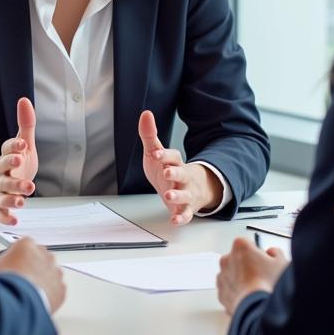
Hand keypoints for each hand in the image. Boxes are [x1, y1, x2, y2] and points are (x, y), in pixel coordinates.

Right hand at [0, 97, 38, 223]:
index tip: (22, 144)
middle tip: (19, 165)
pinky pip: (1, 212)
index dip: (13, 147)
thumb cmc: (14, 166)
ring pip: (4, 193)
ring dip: (12, 195)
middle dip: (12, 169)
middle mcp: (1, 174)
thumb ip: (25, 124)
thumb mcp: (22, 145)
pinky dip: (6, 217)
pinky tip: (14, 219)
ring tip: (23, 198)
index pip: (7, 150)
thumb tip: (24, 100)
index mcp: (6, 158)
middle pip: (4, 172)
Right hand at [0, 237, 65, 312]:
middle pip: (37, 257)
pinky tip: (37, 300)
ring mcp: (54, 272)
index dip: (14, 256)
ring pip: (49, 272)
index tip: (8, 266)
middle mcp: (44, 255)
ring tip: (27, 292)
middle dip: (29, 266)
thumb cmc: (3, 285)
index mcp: (27, 245)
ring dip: (40, 279)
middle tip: (17, 280)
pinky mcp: (61, 289)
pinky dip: (48, 293)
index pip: (23, 245)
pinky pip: (55, 289)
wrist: (18, 306)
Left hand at [138, 110, 221, 224]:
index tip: (156, 153)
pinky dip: (182, 218)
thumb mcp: (156, 152)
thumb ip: (150, 135)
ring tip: (169, 196)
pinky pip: (186, 214)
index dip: (165, 155)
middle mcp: (183, 177)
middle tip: (167, 172)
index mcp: (175, 162)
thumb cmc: (168, 169)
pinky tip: (175, 220)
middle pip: (182, 173)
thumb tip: (145, 114)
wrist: (187, 187)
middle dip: (175, 172)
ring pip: (185, 194)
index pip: (173, 156)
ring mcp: (186, 192)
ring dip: (178, 195)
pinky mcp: (186, 208)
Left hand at [217, 237, 287, 314]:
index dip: (259, 254)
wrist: (258, 310)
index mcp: (240, 247)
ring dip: (242, 280)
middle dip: (249, 266)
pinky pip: (230, 290)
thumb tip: (272, 253)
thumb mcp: (282, 263)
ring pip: (233, 275)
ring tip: (258, 290)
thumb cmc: (269, 286)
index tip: (266, 261)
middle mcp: (227, 259)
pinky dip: (238, 293)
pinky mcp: (221, 294)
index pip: (249, 244)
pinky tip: (250, 299)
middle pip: (239, 259)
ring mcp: (222, 277)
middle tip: (264, 277)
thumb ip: (276, 253)